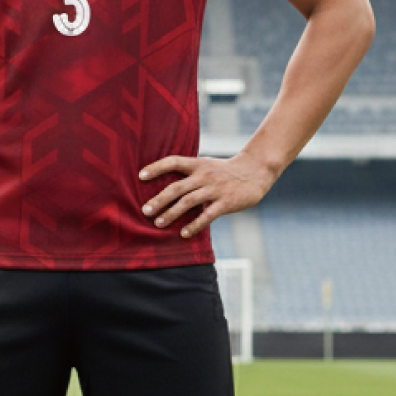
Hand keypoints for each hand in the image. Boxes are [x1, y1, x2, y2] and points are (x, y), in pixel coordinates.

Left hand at [139, 152, 278, 238]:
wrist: (255, 172)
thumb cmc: (225, 171)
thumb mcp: (207, 166)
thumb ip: (189, 174)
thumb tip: (165, 187)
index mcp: (197, 164)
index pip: (173, 161)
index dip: (156, 167)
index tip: (140, 176)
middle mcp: (203, 176)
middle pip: (176, 187)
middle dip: (159, 200)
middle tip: (145, 211)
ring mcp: (214, 189)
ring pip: (188, 202)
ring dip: (171, 213)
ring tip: (158, 224)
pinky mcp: (225, 203)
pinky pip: (207, 216)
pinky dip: (194, 225)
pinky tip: (184, 234)